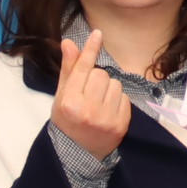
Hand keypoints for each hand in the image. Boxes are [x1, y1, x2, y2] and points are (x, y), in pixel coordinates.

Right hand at [48, 36, 131, 155]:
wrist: (78, 153)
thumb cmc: (68, 120)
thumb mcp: (61, 96)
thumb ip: (68, 69)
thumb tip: (69, 43)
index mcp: (69, 101)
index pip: (82, 68)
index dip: (90, 49)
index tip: (97, 34)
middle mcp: (87, 109)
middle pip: (101, 74)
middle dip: (96, 79)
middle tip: (89, 93)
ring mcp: (105, 118)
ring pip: (115, 84)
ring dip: (108, 89)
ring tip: (98, 103)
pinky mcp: (121, 124)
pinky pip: (125, 98)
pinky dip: (118, 101)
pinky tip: (108, 111)